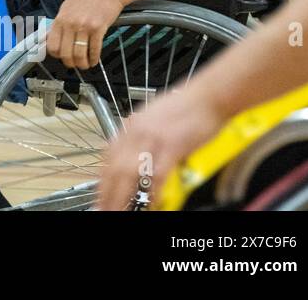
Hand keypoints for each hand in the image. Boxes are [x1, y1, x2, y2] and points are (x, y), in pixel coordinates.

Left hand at [46, 0, 125, 68]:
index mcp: (60, 19)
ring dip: (83, 64)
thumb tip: (49, 38)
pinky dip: (94, 58)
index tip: (62, 57)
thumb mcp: (67, 8)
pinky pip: (94, 50)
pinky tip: (94, 60)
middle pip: (65, 53)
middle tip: (75, 64)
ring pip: (79, 54)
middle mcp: (70, 23)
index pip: (52, 45)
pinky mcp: (98, 28)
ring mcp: (84, 26)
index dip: (57, 55)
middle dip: (70, 63)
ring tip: (86, 64)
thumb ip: (59, 24)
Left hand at [97, 89, 226, 209]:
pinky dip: (154, 190)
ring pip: (129, 172)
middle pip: (114, 169)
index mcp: (131, 127)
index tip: (99, 197)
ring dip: (122, 196)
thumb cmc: (185, 108)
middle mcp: (136, 132)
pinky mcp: (172, 145)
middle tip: (103, 210)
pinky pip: (158, 173)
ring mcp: (152, 139)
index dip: (102, 181)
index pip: (108, 159)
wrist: (208, 96)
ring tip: (118, 211)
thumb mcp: (153, 120)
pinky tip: (152, 202)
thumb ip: (140, 137)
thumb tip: (131, 156)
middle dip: (107, 194)